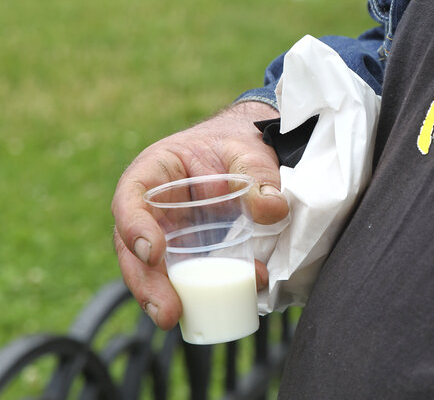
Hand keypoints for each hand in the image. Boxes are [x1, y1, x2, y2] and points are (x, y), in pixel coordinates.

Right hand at [111, 101, 287, 329]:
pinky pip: (187, 275)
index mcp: (154, 172)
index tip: (154, 251)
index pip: (131, 199)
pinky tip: (222, 305)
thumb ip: (258, 175)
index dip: (134, 227)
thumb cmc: (235, 145)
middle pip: (133, 248)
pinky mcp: (188, 253)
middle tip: (167, 310)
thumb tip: (272, 209)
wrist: (244, 154)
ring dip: (162, 296)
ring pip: (153, 270)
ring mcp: (167, 233)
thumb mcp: (248, 152)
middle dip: (145, 282)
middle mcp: (152, 208)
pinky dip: (200, 292)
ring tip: (175, 318)